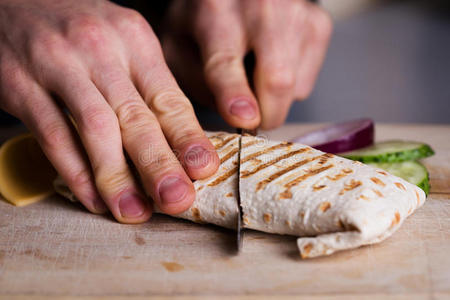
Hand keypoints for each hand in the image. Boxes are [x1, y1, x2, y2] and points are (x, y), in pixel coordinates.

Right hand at [0, 0, 218, 222]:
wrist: (13, 1)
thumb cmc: (78, 30)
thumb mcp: (122, 42)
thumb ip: (148, 86)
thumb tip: (180, 142)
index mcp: (135, 40)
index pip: (169, 98)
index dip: (188, 139)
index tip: (204, 169)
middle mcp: (101, 50)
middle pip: (137, 117)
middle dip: (160, 165)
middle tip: (178, 200)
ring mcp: (58, 65)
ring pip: (96, 130)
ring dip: (116, 178)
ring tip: (133, 211)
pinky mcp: (21, 84)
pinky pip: (52, 135)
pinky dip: (75, 172)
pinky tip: (92, 197)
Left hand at [162, 0, 331, 128]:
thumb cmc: (204, 22)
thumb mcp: (179, 46)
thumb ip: (195, 81)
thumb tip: (234, 116)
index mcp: (214, 13)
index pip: (226, 61)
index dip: (235, 93)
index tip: (244, 118)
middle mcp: (259, 8)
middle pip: (277, 78)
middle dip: (266, 114)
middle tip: (251, 119)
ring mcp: (295, 14)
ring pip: (294, 87)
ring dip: (272, 99)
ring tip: (254, 75)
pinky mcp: (318, 25)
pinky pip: (305, 83)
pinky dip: (288, 88)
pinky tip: (271, 65)